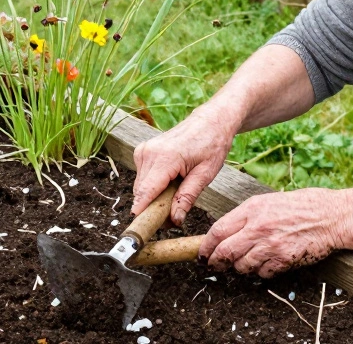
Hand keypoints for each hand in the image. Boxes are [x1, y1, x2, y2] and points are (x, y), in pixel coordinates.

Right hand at [132, 107, 237, 225]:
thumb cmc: (212, 144)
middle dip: (154, 209)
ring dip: (154, 198)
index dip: (143, 214)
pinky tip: (170, 184)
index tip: (144, 232)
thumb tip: (175, 219)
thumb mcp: (205, 174)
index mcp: (165, 158)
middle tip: (174, 218)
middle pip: (142, 194)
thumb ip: (187, 197)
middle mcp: (149, 153)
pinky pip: (143, 179)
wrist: (210, 121)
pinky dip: (153, 187)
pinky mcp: (142, 152)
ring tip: (176, 196)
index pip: (145, 193)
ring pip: (141, 188)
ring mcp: (143, 151)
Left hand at [200, 188, 348, 277]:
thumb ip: (246, 216)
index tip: (202, 253)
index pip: (218, 230)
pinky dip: (260, 272)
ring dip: (239, 268)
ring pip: (242, 266)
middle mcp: (258, 227)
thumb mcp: (268, 202)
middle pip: (225, 252)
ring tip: (244, 263)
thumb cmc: (300, 206)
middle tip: (214, 266)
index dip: (206, 246)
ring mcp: (271, 245)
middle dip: (216, 262)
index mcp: (252, 209)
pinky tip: (266, 264)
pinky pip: (262, 273)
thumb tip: (224, 233)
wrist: (330, 216)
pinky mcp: (283, 259)